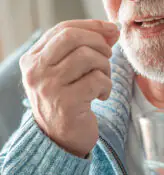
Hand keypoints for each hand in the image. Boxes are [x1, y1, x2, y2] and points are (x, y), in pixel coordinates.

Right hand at [20, 20, 118, 156]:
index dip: (92, 26)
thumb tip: (112, 30)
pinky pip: (97, 80)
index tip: (111, 30)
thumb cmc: (68, 102)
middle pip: (73, 38)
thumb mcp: (70, 72)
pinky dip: (107, 86)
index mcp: (33, 59)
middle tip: (108, 57)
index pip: (63, 29)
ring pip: (87, 57)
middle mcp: (36, 71)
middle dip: (99, 43)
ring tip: (104, 81)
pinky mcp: (66, 103)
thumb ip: (86, 49)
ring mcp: (49, 87)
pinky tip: (101, 96)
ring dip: (105, 67)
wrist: (62, 140)